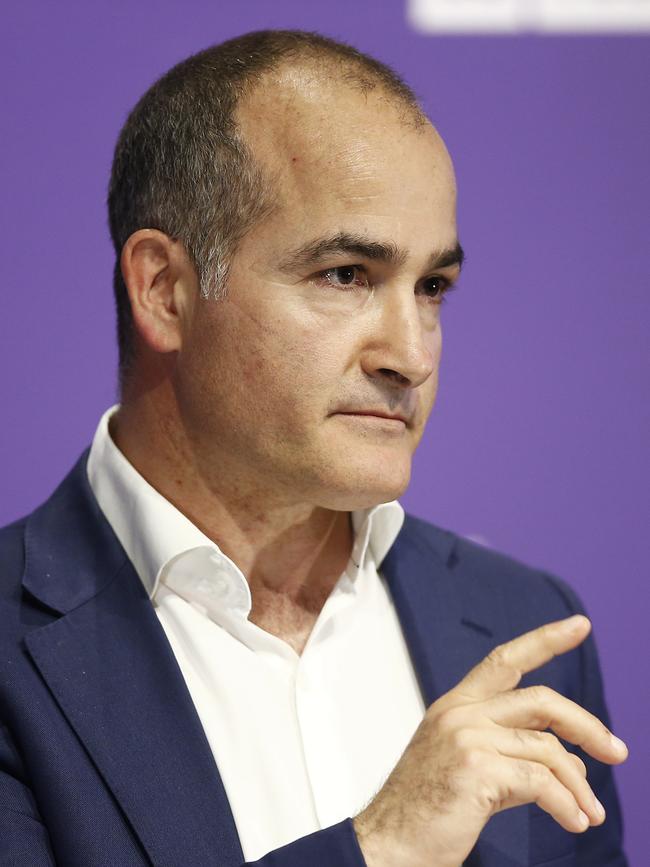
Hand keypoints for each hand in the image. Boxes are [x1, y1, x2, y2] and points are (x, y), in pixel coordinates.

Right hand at [352, 615, 627, 866]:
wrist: (389, 843)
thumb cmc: (426, 811)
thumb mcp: (466, 764)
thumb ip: (510, 749)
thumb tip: (571, 761)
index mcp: (455, 706)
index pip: (505, 660)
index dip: (545, 640)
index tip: (580, 625)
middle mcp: (460, 713)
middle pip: (541, 701)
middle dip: (586, 725)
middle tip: (616, 752)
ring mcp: (467, 737)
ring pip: (547, 749)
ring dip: (578, 785)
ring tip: (589, 813)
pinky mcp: (476, 768)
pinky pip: (541, 782)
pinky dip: (565, 805)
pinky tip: (572, 822)